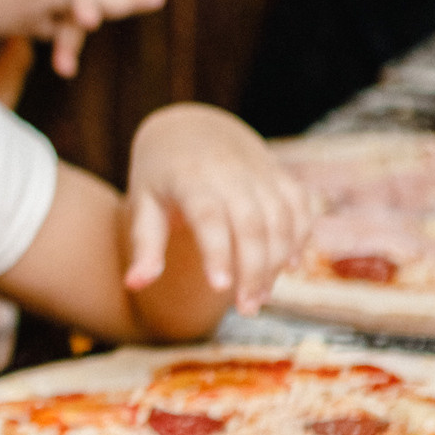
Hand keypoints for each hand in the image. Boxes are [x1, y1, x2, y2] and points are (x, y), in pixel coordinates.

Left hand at [124, 104, 314, 314]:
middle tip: (246, 309)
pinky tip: (289, 268)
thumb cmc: (160, 173)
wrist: (191, 125)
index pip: (209, 217)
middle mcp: (231, 172)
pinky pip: (300, 208)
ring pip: (281, 220)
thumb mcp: (143, 202)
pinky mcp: (280, 175)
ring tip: (259, 298)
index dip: (217, 253)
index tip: (219, 289)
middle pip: (252, 225)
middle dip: (254, 270)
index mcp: (190, 177)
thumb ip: (144, 244)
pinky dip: (299, 238)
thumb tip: (134, 286)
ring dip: (277, 262)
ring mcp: (261, 172)